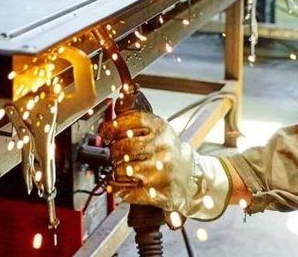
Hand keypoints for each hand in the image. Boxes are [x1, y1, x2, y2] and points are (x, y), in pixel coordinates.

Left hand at [99, 111, 230, 221]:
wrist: (193, 178)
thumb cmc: (170, 152)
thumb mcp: (159, 131)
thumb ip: (137, 119)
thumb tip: (117, 104)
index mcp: (162, 130)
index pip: (132, 121)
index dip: (113, 126)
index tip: (105, 132)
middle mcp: (163, 149)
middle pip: (123, 147)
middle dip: (113, 152)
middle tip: (114, 154)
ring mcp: (161, 172)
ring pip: (122, 170)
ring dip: (116, 171)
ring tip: (119, 169)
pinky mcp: (158, 193)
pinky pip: (128, 192)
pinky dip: (118, 189)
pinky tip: (116, 186)